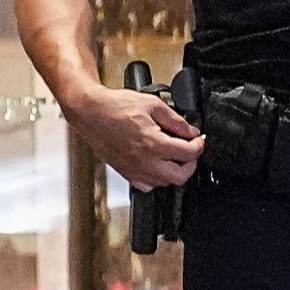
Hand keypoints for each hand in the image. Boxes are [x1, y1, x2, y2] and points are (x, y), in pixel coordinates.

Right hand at [67, 81, 203, 188]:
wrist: (91, 113)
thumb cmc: (115, 107)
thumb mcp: (152, 104)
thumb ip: (176, 120)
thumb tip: (191, 131)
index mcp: (153, 143)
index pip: (188, 153)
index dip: (199, 145)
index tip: (199, 140)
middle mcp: (144, 161)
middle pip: (180, 176)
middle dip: (190, 163)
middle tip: (189, 151)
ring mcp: (134, 170)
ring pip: (164, 183)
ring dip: (173, 171)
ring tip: (172, 155)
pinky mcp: (125, 173)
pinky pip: (147, 186)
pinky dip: (156, 178)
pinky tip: (156, 164)